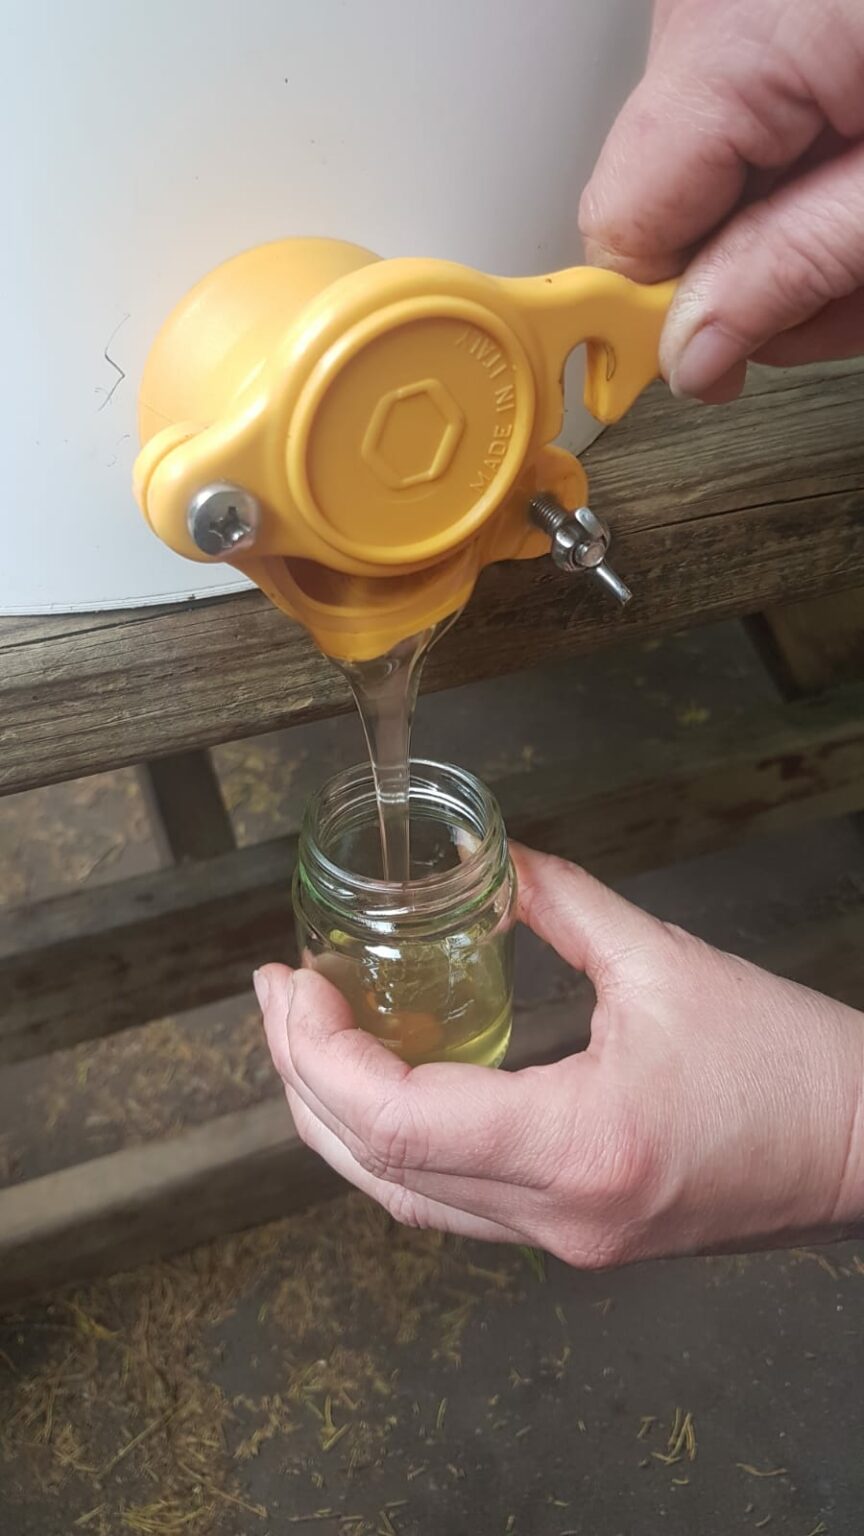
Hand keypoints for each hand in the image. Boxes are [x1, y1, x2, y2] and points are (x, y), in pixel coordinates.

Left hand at [256, 846, 863, 1266]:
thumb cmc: (790, 1063)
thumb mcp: (666, 961)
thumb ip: (559, 903)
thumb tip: (488, 859)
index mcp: (581, 1144)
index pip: (399, 1121)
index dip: (321, 1052)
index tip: (292, 984)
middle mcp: (558, 1213)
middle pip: (378, 1169)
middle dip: (302, 1078)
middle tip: (276, 996)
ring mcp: (561, 1240)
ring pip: (404, 1198)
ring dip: (336, 1119)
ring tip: (304, 1035)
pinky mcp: (573, 1236)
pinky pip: (451, 1203)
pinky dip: (395, 1145)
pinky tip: (378, 1082)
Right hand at [579, 0, 863, 400]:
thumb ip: (792, 274)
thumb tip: (692, 352)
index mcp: (733, 42)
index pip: (626, 225)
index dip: (668, 310)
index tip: (723, 361)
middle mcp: (709, 4)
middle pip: (674, 203)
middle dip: (767, 268)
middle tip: (861, 273)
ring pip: (723, 171)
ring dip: (805, 222)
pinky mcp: (765, 3)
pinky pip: (761, 118)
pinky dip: (822, 161)